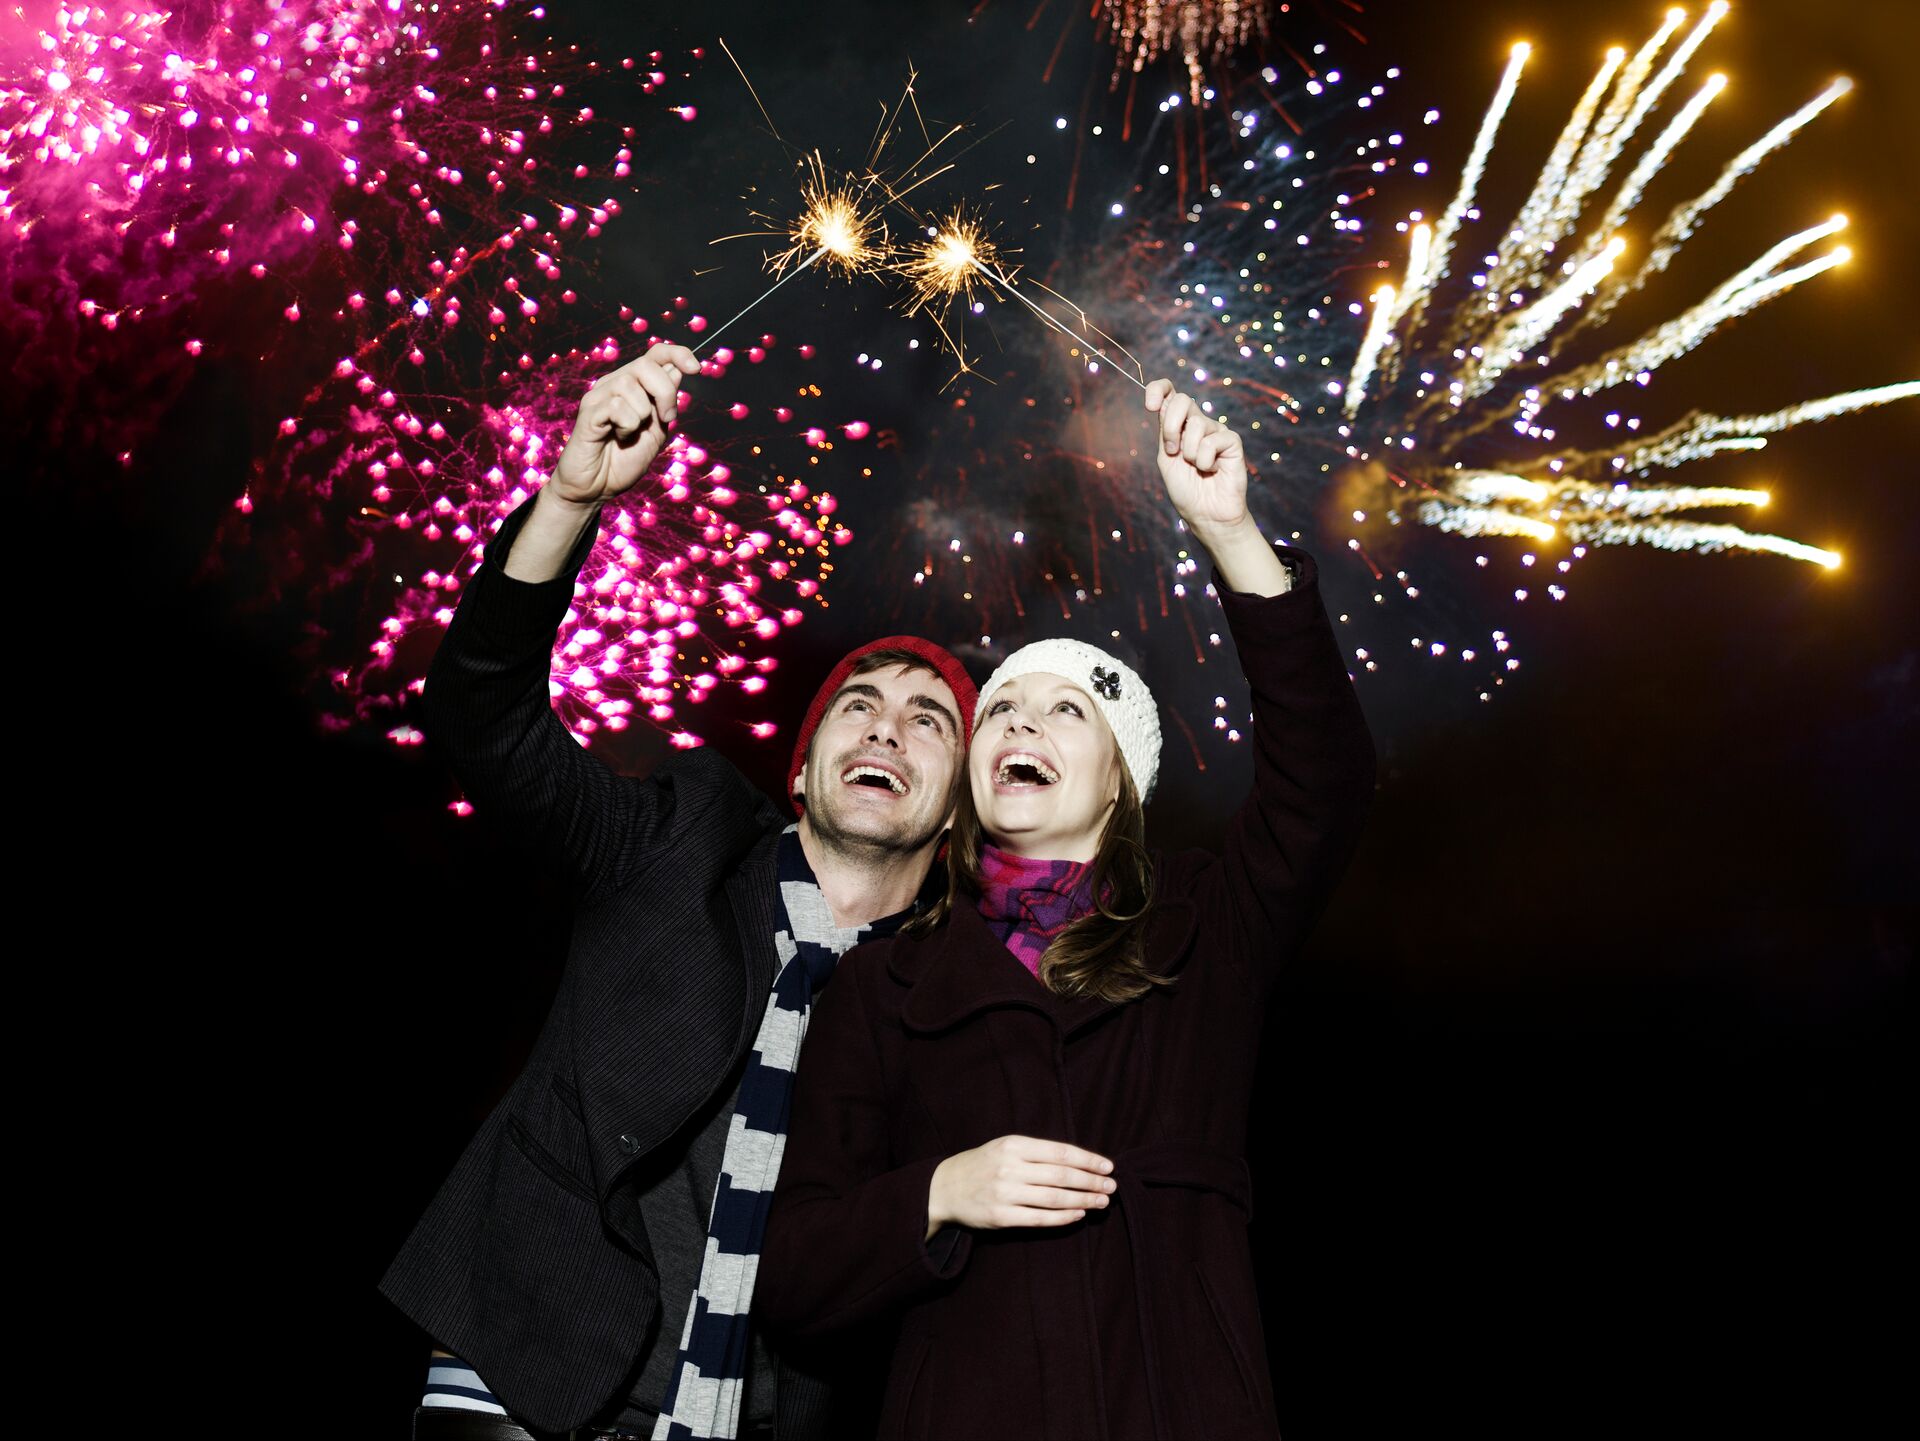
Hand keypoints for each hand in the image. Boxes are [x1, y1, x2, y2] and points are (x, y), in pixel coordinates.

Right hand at [548, 343, 701, 508]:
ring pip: (629, 384)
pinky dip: (627, 425)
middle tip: (665, 418)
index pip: (656, 354)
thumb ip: (666, 403)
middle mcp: (614, 384)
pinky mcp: (588, 413)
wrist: (597, 488)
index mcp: (634, 386)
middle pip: (646, 364)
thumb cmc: (624, 460)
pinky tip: (619, 436)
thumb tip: (677, 370)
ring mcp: (599, 396)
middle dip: (665, 392)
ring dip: (642, 413)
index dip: (678, 354)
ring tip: (632, 432)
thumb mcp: (657, 431)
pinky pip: (616, 406)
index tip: (697, 369)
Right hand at [926, 1135, 1114, 1239]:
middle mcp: (1010, 1168)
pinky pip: (1039, 1219)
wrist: (944, 1188)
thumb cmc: (983, 1165)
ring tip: (1101, 1202)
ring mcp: (1005, 1193)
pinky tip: (1079, 1214)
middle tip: (1111, 1187)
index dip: (1088, 1160)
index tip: (1107, 1166)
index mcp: (1014, 1145)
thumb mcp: (1005, 1147)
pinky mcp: (1001, 1217)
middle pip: (1061, 1175)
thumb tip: (1079, 1162)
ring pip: (1054, 1198)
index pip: (1060, 1152)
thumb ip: (1037, 1152)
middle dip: (1091, 1182)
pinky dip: (1063, 1217)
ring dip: (1083, 1200)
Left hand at [1144, 378, 1251, 542]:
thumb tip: (1162, 402)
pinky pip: (1211, 442)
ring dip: (1190, 453)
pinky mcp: (1231, 441)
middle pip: (1182, 401)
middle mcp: (1197, 423)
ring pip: (1196, 424)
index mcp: (1178, 425)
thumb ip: (1165, 430)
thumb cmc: (1186, 489)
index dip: (1158, 389)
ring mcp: (1215, 431)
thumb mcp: (1167, 458)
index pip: (1169, 393)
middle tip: (1172, 451)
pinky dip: (1206, 462)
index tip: (1149, 404)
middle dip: (1171, 427)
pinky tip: (1214, 470)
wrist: (1206, 514)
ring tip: (1197, 468)